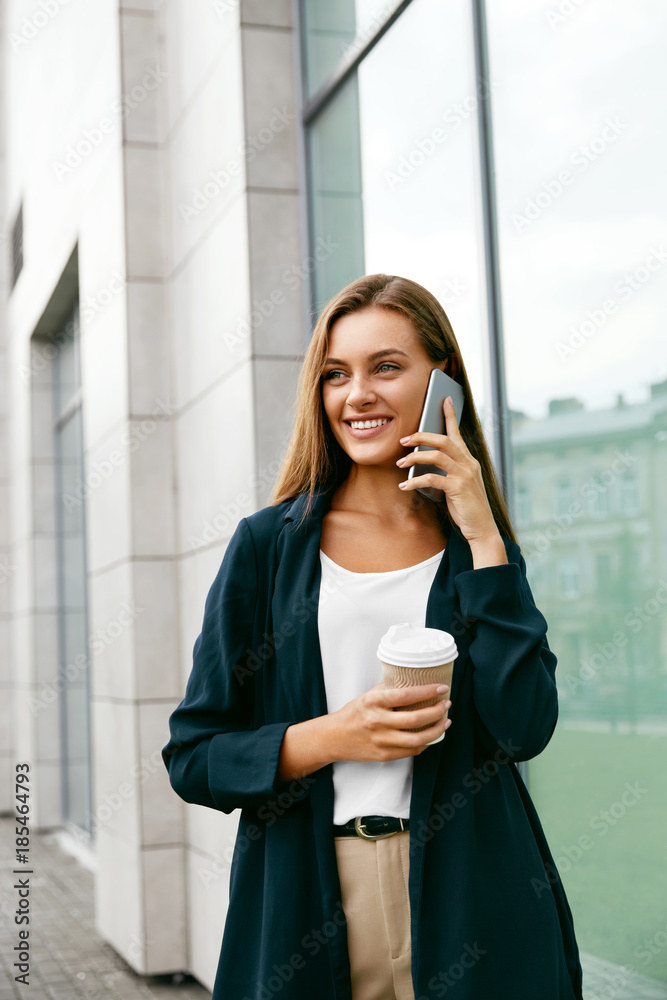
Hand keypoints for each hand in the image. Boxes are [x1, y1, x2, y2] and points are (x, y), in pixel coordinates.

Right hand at [332, 682, 451, 761]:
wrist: (335, 737)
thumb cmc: (354, 713)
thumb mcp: (368, 696)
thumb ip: (389, 690)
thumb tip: (413, 681)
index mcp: (374, 702)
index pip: (406, 695)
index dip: (428, 692)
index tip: (442, 688)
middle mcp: (378, 721)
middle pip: (416, 719)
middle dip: (437, 711)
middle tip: (446, 705)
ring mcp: (382, 740)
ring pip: (417, 739)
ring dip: (437, 730)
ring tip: (445, 722)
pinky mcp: (384, 755)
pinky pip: (412, 751)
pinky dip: (425, 743)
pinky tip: (431, 736)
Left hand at [396, 396, 500, 547]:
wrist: (482, 528)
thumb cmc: (467, 507)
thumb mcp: (458, 485)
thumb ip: (447, 472)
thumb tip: (424, 464)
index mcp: (469, 460)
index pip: (457, 433)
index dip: (450, 415)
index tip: (444, 399)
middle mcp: (469, 463)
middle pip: (443, 440)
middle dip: (421, 436)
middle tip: (403, 440)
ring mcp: (465, 474)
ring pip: (436, 456)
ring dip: (415, 457)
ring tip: (400, 463)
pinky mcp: (459, 488)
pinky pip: (432, 478)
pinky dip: (415, 480)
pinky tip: (404, 485)